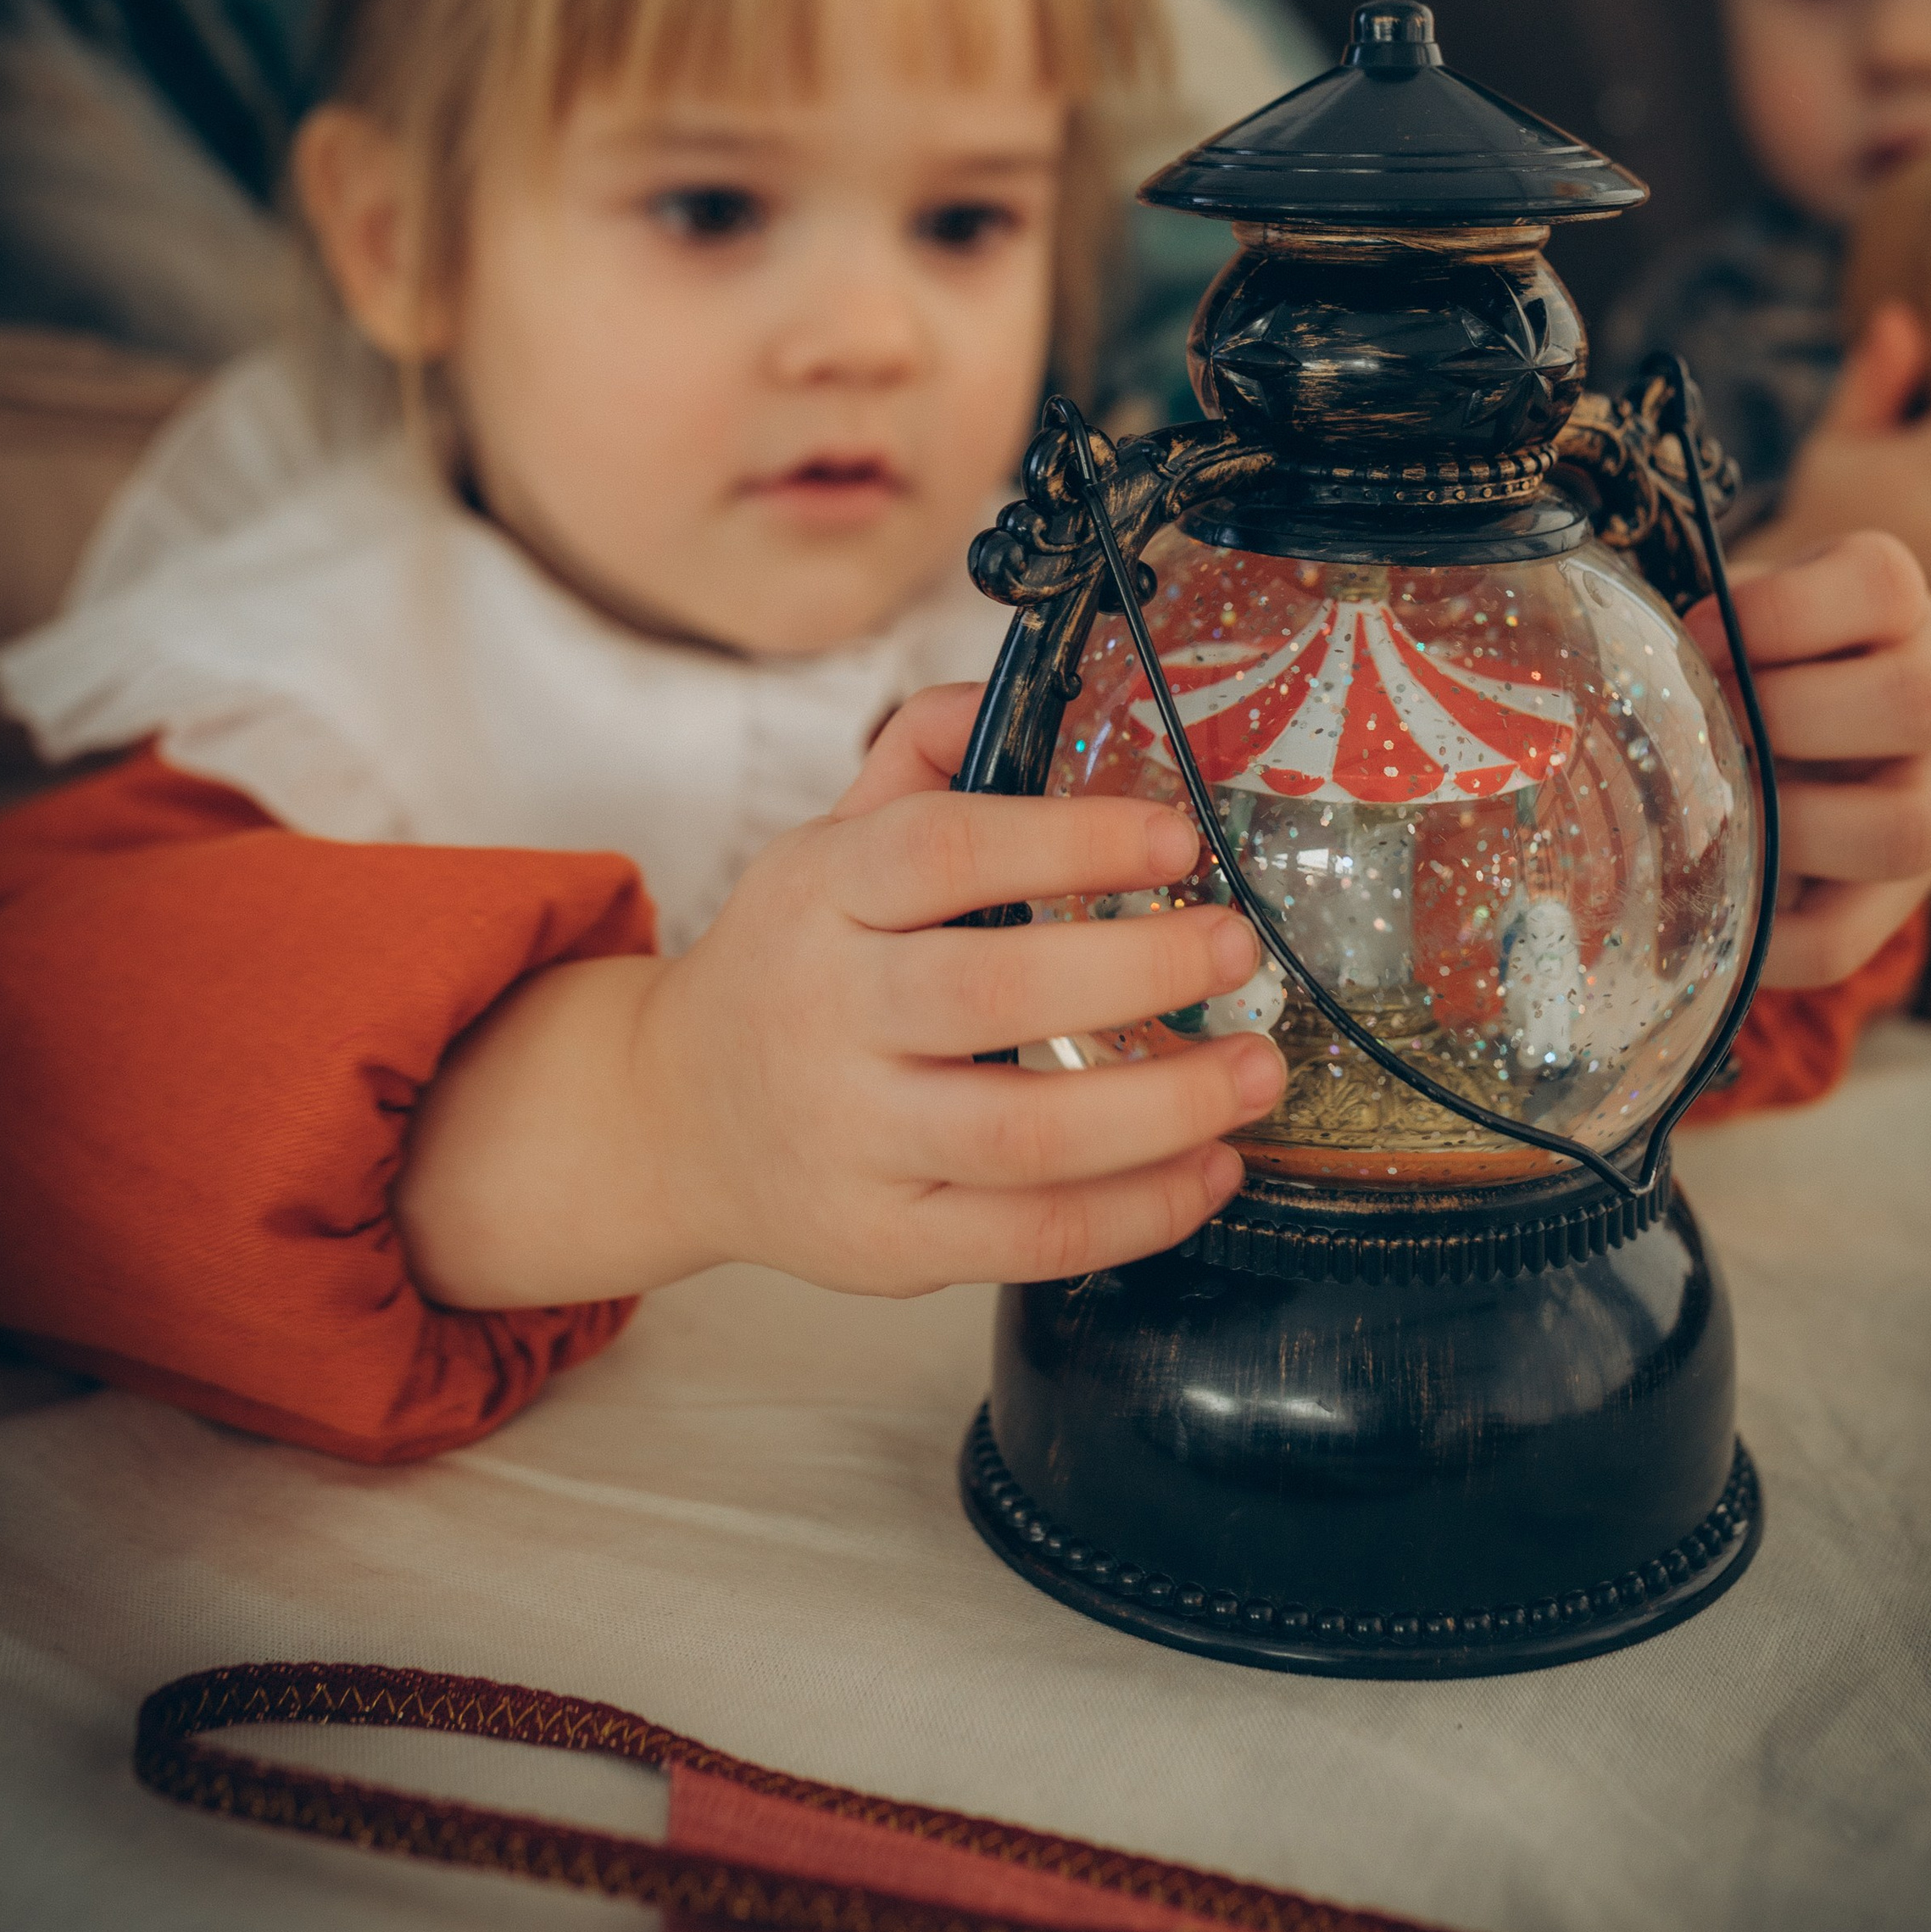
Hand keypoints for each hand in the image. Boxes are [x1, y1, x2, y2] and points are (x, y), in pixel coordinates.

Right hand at [395, 685, 1280, 1309]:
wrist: (673, 1118)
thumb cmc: (792, 966)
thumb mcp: (825, 844)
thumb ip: (919, 757)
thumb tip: (1016, 689)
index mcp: (819, 895)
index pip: (941, 851)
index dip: (1070, 839)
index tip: (1180, 836)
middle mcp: (827, 1016)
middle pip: (990, 992)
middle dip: (1138, 969)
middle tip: (1239, 945)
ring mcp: (854, 1139)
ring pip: (1023, 1135)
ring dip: (1165, 1107)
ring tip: (1257, 1068)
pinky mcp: (888, 1242)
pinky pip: (1031, 1238)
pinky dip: (1141, 1210)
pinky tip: (1212, 1168)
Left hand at [1685, 529, 1930, 991]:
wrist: (1811, 720)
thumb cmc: (1755, 652)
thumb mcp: (1742, 611)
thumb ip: (1704, 628)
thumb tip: (1616, 676)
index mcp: (1895, 608)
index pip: (1884, 583)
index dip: (1780, 614)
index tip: (1702, 635)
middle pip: (1915, 701)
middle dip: (1788, 717)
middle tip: (1712, 727)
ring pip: (1905, 831)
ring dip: (1789, 828)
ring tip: (1720, 812)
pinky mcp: (1896, 894)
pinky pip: (1847, 939)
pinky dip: (1765, 937)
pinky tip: (1708, 908)